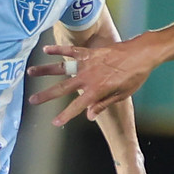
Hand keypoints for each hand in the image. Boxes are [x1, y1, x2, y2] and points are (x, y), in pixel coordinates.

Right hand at [28, 37, 159, 125]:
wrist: (142, 54)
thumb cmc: (135, 76)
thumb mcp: (122, 95)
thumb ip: (104, 104)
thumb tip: (89, 115)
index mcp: (97, 91)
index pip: (77, 106)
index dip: (65, 116)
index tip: (54, 123)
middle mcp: (88, 77)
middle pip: (62, 88)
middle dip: (46, 96)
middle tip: (32, 101)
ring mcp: (87, 63)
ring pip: (61, 68)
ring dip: (45, 71)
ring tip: (30, 72)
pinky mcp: (89, 52)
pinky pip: (71, 51)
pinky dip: (58, 49)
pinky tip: (45, 50)